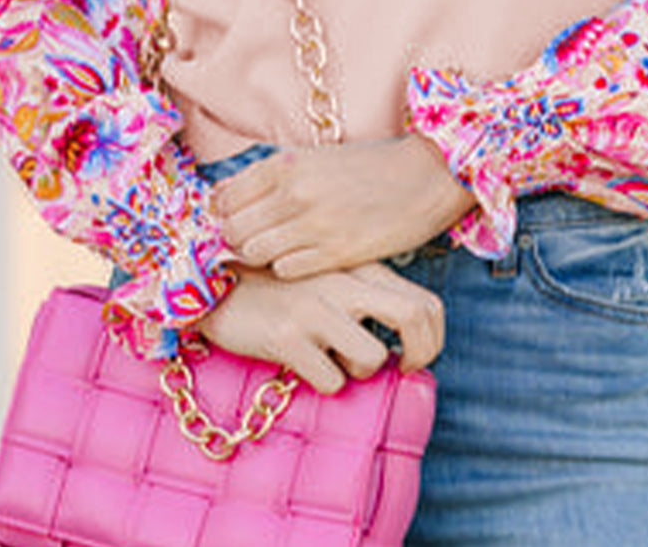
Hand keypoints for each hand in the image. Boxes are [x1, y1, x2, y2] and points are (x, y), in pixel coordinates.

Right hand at [199, 261, 444, 394]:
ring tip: (334, 359)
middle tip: (403, 369)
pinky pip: (331, 379)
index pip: (425, 300)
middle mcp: (343, 281)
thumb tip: (403, 333)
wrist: (215, 281)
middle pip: (414, 317)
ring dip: (359, 370)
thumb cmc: (278, 285)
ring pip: (373, 356)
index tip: (414, 356)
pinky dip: (323, 381)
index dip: (433, 337)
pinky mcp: (287, 335)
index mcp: (358, 266)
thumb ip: (365, 291)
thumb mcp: (327, 275)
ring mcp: (315, 307)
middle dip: (420, 354)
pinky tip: (303, 364)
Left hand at [211, 135, 476, 278]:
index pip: (224, 198)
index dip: (222, 215)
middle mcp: (293, 192)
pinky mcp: (335, 252)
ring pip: (254, 253)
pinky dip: (286, 269)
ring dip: (259, 257)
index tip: (230, 223)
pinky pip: (285, 270)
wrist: (425, 175)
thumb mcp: (314, 158)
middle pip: (233, 229)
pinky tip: (300, 261)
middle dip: (234, 239)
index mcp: (285, 163)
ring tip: (273, 255)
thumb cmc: (369, 166)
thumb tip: (228, 199)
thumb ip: (274, 177)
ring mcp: (313, 223)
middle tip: (247, 244)